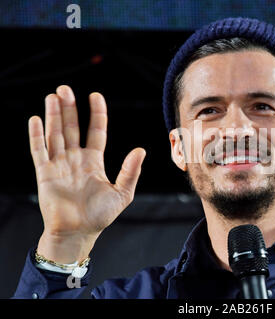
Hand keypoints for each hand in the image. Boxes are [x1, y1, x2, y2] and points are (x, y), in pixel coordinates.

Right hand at [29, 85, 145, 262]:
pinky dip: (37, 135)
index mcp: (94, 161)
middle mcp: (76, 159)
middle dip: (69, 108)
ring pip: (55, 134)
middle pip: (71, 128)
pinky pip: (39, 151)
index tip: (95, 95)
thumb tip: (141, 150)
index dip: (96, 113)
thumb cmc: (100, 215)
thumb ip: (130, 171)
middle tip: (65, 89)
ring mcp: (59, 165)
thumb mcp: (122, 192)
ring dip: (53, 116)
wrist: (78, 233)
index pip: (96, 131)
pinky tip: (36, 119)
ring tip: (53, 96)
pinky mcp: (45, 174)